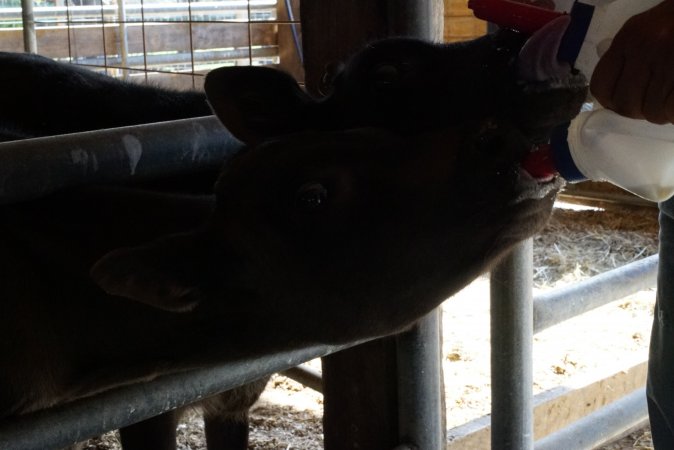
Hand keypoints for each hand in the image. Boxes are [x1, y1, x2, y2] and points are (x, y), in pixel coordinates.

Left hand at [590, 0, 673, 123]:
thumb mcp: (645, 30)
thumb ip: (627, 58)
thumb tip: (616, 98)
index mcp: (629, 38)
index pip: (602, 86)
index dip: (610, 102)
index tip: (623, 102)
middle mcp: (645, 48)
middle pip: (626, 104)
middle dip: (638, 111)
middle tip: (651, 104)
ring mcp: (669, 60)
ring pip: (652, 111)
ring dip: (661, 113)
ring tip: (668, 100)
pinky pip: (671, 109)